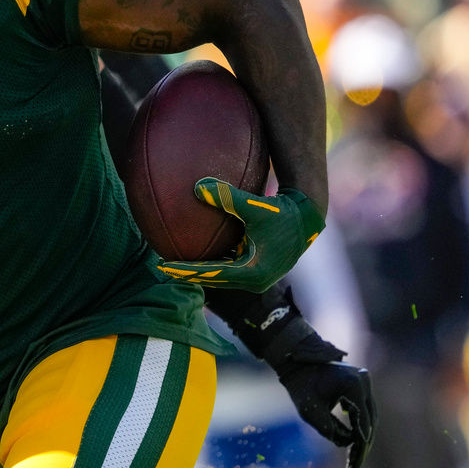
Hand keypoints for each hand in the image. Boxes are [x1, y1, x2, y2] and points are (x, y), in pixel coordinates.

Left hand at [156, 177, 324, 291]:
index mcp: (254, 272)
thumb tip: (198, 187)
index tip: (164, 266)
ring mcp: (256, 277)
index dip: (187, 271)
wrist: (307, 218)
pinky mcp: (257, 270)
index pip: (212, 274)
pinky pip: (228, 270)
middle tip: (161, 268)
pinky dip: (211, 265)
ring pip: (220, 277)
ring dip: (198, 272)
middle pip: (213, 281)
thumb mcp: (255, 206)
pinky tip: (194, 255)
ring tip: (172, 265)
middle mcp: (255, 280)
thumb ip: (228, 197)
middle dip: (187, 275)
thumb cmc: (283, 212)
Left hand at [274, 339, 375, 467]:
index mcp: (353, 386)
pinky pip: (365, 406)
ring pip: (370, 413)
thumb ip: (329, 430)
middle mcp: (364, 381)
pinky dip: (361, 422)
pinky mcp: (361, 382)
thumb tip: (347, 442)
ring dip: (364, 432)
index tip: (357, 459)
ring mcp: (364, 380)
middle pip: (370, 418)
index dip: (361, 443)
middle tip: (357, 460)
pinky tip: (355, 438)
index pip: (363, 421)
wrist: (297, 361)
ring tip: (357, 453)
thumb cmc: (301, 385)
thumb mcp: (311, 411)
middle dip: (364, 440)